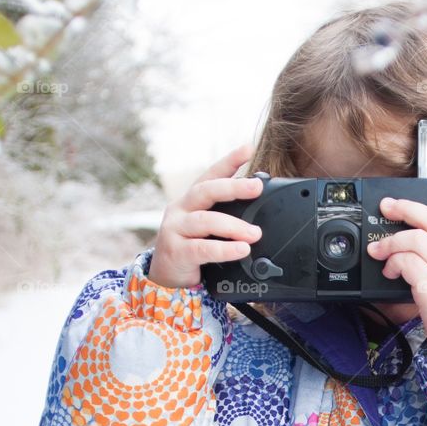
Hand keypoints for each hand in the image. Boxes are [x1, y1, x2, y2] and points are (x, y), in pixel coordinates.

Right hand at [148, 143, 263, 289]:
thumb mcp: (207, 229)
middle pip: (206, 191)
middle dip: (233, 187)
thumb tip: (259, 216)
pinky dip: (225, 249)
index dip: (229, 161)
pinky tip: (242, 249)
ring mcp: (175, 229)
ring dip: (234, 226)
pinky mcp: (176, 251)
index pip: (211, 175)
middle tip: (257, 187)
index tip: (248, 148)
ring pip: (206, 220)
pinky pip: (203, 248)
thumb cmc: (191, 249)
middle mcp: (181, 209)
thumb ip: (226, 218)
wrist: (166, 276)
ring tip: (255, 233)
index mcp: (191, 200)